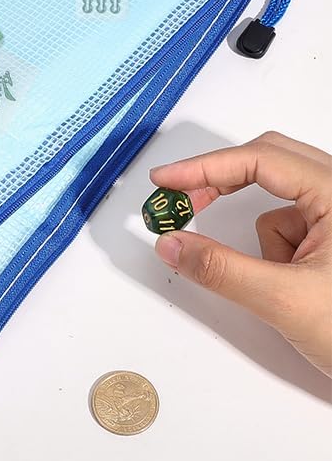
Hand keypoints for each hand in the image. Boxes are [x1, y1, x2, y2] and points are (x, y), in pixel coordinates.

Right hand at [151, 131, 331, 375]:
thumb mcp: (286, 301)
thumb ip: (220, 269)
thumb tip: (171, 243)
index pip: (260, 159)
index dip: (205, 167)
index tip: (165, 181)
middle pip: (268, 163)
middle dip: (222, 184)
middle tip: (182, 202)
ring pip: (279, 201)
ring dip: (263, 235)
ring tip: (276, 280)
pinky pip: (292, 228)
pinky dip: (277, 252)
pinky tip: (295, 286)